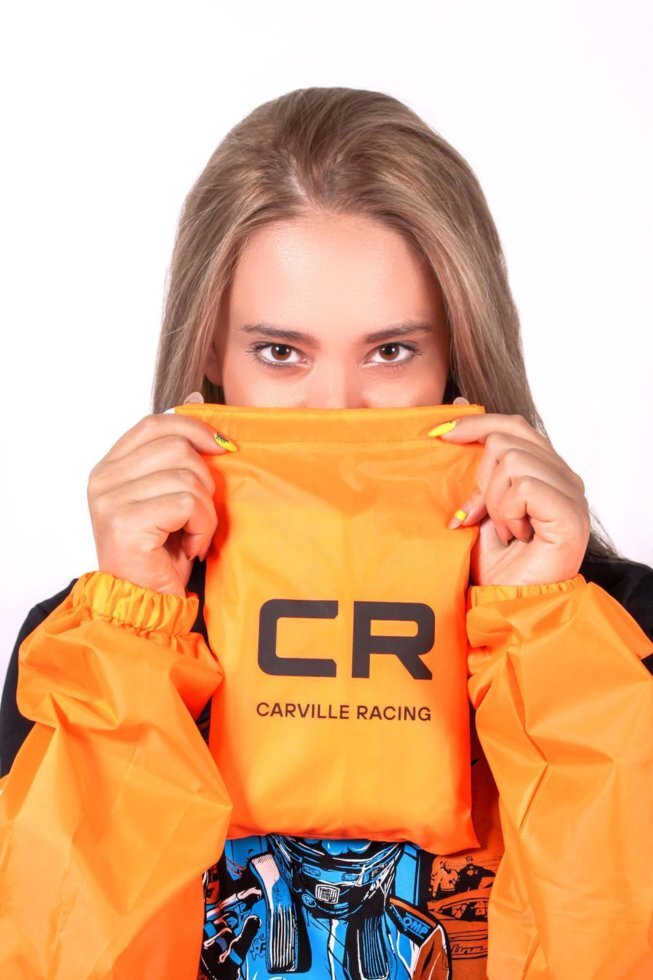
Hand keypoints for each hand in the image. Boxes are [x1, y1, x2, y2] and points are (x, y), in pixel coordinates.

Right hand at [87, 393, 235, 596]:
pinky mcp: (126, 521)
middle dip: (203, 480)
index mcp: (110, 469)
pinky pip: (188, 502)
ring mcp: (110, 499)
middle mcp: (103, 480)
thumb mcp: (169, 499)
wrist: (145, 608)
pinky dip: (202, 526)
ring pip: (187, 474)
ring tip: (192, 535)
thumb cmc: (160, 558)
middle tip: (198, 516)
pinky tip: (190, 547)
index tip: (222, 447)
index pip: (154, 424)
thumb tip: (197, 404)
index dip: (193, 428)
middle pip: (176, 446)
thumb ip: (175, 460)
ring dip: (204, 510)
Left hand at [436, 399, 590, 586]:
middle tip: (483, 514)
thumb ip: (474, 461)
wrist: (509, 602)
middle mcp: (565, 477)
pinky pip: (523, 487)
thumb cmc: (496, 561)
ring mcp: (571, 494)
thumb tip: (461, 405)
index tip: (440, 434)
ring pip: (513, 461)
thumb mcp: (476, 502)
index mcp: (546, 470)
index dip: (476, 424)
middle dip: (482, 476)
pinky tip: (515, 534)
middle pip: (509, 437)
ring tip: (504, 529)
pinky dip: (507, 511)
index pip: (513, 425)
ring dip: (494, 500)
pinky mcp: (570, 512)